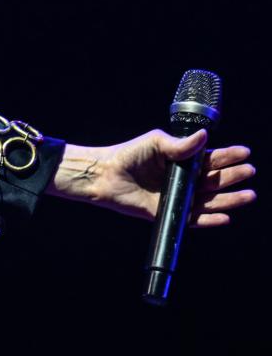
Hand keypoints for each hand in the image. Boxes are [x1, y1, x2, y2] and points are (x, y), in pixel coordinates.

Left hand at [50, 129, 254, 226]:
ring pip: (211, 200)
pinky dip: (211, 220)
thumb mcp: (155, 143)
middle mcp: (183, 180)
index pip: (211, 159)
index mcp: (182, 161)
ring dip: (230, 199)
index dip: (228, 156)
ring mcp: (178, 197)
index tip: (245, 152)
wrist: (105, 175)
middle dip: (233, 176)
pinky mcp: (169, 213)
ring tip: (249, 194)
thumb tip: (205, 136)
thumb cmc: (128, 155)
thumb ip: (180, 145)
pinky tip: (225, 217)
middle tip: (249, 171)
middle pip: (215, 180)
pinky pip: (195, 219)